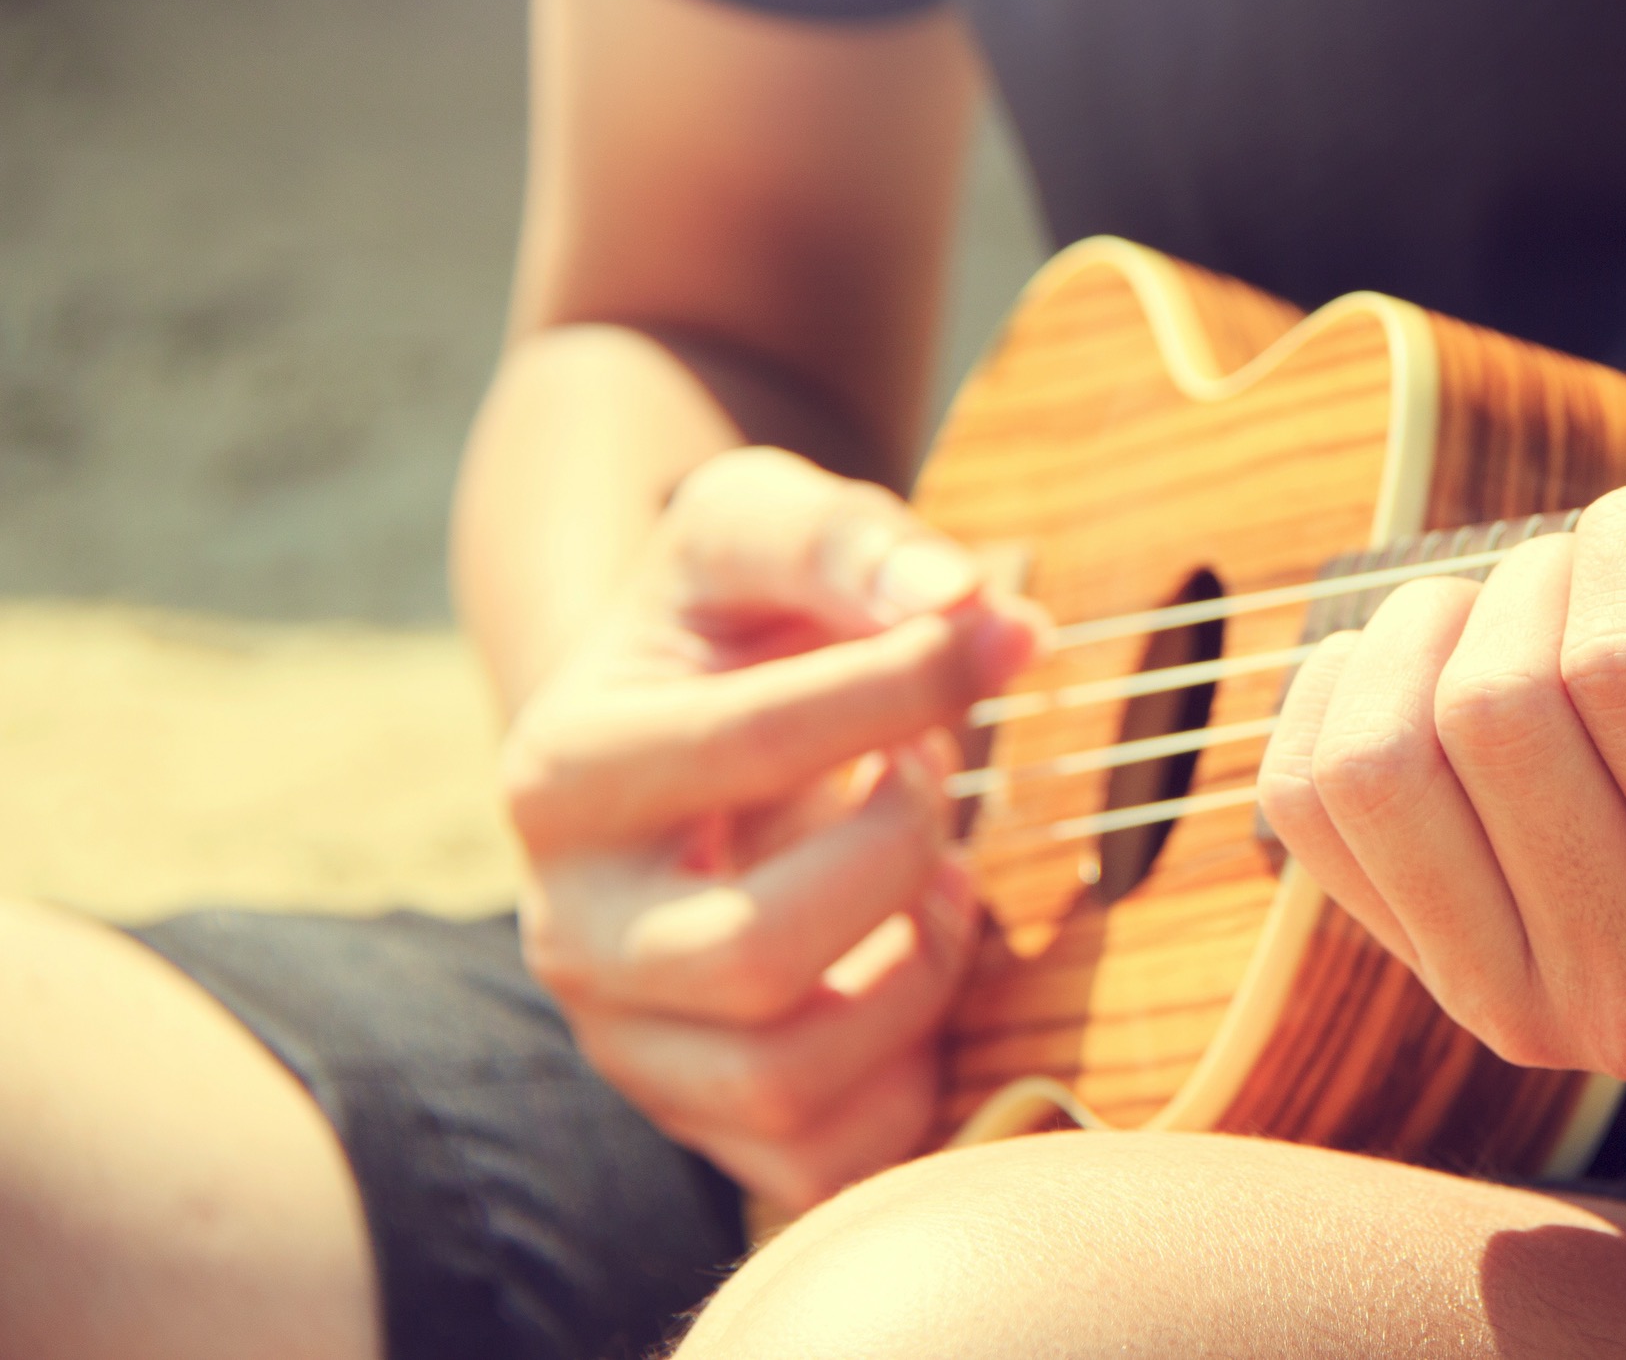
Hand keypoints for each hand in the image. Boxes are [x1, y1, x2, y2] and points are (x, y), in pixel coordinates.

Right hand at [502, 446, 1045, 1210]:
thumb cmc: (737, 622)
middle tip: (934, 780)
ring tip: (939, 876)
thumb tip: (964, 600)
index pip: (745, 747)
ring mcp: (631, 1043)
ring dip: (917, 968)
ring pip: (788, 1077)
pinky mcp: (705, 1121)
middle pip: (754, 954)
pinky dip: (911, 1071)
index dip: (906, 684)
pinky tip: (916, 962)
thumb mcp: (764, 529)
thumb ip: (849, 539)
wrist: (687, 722)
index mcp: (561, 771)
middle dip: (897, 854)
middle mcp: (567, 929)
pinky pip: (828, 1160)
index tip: (1000, 634)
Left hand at [1256, 481, 1625, 1080]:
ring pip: (1382, 759)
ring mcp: (1529, 1009)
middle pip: (1496, 708)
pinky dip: (1342, 687)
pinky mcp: (1433, 979)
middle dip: (1536, 576)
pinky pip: (1306, 797)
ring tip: (1501, 606)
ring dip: (1427, 630)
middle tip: (1593, 562)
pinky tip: (1424, 661)